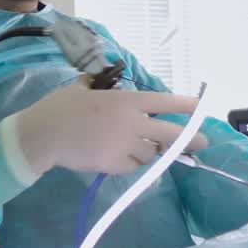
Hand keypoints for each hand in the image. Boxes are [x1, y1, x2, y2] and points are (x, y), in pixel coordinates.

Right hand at [11, 82, 204, 176]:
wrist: (44, 135)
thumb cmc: (61, 106)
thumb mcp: (83, 87)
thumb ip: (102, 86)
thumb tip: (106, 81)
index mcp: (126, 101)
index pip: (164, 102)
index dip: (186, 105)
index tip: (201, 108)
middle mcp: (131, 124)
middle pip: (171, 134)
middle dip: (191, 139)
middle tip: (204, 142)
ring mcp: (124, 147)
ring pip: (151, 153)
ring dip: (151, 151)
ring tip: (142, 147)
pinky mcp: (115, 166)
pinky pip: (133, 165)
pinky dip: (133, 162)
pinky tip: (120, 155)